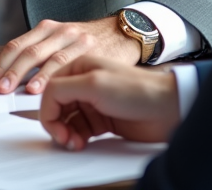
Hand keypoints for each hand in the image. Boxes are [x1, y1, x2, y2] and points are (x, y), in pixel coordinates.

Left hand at [0, 17, 141, 94]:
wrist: (123, 33)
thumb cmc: (91, 43)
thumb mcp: (63, 44)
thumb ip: (43, 58)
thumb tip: (15, 80)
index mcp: (46, 29)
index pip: (16, 46)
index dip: (1, 65)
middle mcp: (57, 30)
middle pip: (26, 51)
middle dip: (9, 71)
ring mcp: (72, 37)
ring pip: (43, 56)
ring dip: (26, 76)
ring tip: (15, 91)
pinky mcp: (87, 48)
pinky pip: (64, 62)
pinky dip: (50, 76)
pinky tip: (44, 88)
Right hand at [39, 55, 179, 149]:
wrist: (167, 108)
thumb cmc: (137, 90)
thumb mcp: (93, 83)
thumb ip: (62, 88)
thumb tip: (44, 100)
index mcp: (78, 68)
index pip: (49, 91)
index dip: (48, 112)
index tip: (56, 129)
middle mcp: (83, 84)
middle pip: (56, 108)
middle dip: (57, 126)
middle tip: (66, 139)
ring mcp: (92, 103)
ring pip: (66, 122)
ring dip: (66, 135)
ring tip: (76, 143)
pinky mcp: (102, 120)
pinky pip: (79, 131)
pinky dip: (77, 139)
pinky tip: (83, 143)